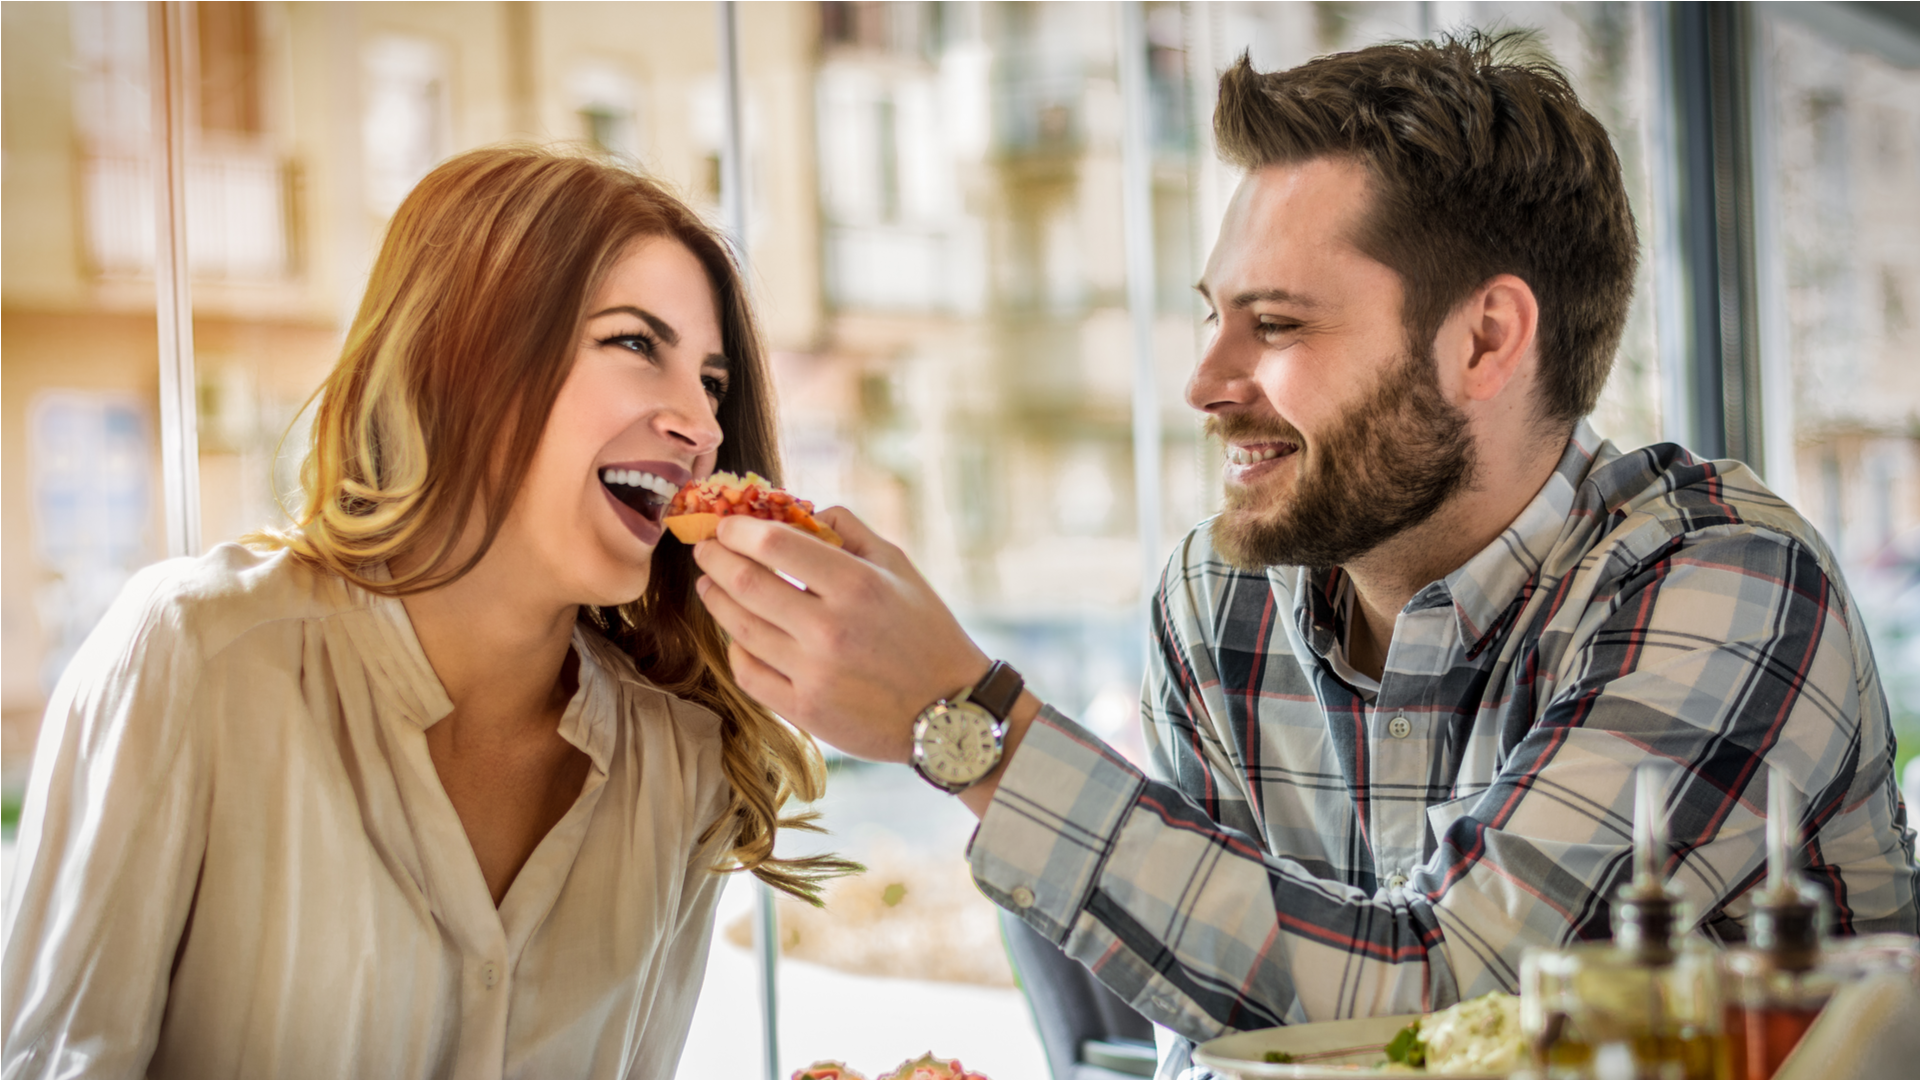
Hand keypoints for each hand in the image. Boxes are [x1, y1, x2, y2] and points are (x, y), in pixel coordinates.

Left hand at [691, 507, 991, 762]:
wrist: (951, 709)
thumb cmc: (926, 630)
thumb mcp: (901, 566)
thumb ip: (850, 530)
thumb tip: (800, 512)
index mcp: (857, 585)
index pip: (775, 545)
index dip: (739, 530)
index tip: (726, 525)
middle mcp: (830, 629)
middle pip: (747, 584)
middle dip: (715, 559)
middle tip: (705, 549)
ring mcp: (814, 673)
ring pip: (741, 628)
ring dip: (717, 601)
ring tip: (710, 585)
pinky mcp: (805, 710)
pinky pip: (749, 674)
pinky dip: (736, 648)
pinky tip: (737, 634)